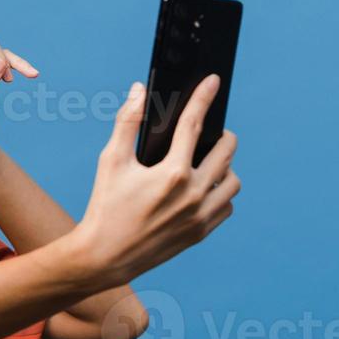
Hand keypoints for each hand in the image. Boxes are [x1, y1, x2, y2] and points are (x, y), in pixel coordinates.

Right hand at [69, 73, 239, 286]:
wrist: (105, 257)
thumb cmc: (105, 206)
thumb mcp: (111, 160)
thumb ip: (127, 122)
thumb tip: (139, 90)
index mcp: (171, 172)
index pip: (194, 124)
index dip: (204, 97)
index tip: (213, 81)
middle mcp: (193, 194)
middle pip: (226, 151)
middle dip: (223, 135)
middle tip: (211, 133)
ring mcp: (200, 216)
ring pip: (233, 181)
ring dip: (225, 167)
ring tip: (208, 163)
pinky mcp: (201, 233)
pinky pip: (227, 206)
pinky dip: (221, 194)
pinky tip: (205, 189)